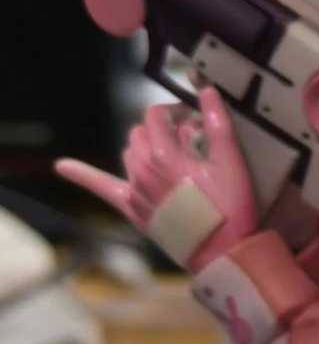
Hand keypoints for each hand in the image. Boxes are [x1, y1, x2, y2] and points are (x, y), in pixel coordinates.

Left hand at [57, 88, 258, 270]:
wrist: (221, 252)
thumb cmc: (230, 208)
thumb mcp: (232, 162)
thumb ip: (217, 123)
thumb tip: (205, 91)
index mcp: (164, 155)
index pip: (157, 116)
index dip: (175, 110)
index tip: (193, 117)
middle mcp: (143, 171)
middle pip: (140, 132)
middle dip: (160, 128)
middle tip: (187, 137)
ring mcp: (135, 191)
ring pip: (129, 153)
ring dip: (145, 146)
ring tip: (171, 156)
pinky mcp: (133, 210)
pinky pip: (102, 188)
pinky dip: (82, 174)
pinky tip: (61, 166)